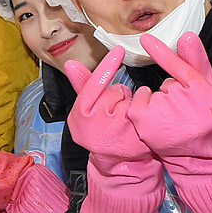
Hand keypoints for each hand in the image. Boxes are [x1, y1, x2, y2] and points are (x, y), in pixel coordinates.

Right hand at [64, 48, 153, 172]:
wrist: (116, 162)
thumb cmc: (100, 131)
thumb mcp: (86, 110)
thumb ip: (82, 85)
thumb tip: (70, 63)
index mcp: (80, 117)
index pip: (93, 85)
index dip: (106, 66)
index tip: (119, 50)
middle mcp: (96, 125)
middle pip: (114, 91)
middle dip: (116, 94)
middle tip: (113, 110)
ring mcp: (116, 132)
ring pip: (129, 99)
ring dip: (129, 103)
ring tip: (123, 119)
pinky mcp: (135, 137)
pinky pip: (142, 109)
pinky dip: (142, 111)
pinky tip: (135, 123)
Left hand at [128, 32, 211, 164]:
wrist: (193, 149)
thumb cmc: (201, 115)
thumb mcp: (206, 87)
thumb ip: (196, 61)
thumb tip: (186, 36)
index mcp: (198, 89)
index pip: (177, 66)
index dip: (161, 51)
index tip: (145, 39)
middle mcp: (178, 100)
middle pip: (166, 82)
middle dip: (171, 91)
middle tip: (182, 109)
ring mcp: (158, 110)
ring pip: (150, 92)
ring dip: (156, 101)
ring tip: (170, 117)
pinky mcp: (142, 118)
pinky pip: (138, 100)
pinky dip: (144, 106)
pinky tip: (157, 119)